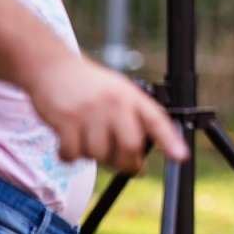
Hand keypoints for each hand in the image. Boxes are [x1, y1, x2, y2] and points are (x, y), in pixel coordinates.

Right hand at [22, 54, 185, 171]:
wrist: (53, 68)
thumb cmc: (89, 86)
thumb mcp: (119, 92)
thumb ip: (133, 118)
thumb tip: (139, 157)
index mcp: (131, 97)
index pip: (156, 120)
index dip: (170, 141)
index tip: (180, 157)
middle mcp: (114, 103)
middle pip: (129, 146)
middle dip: (128, 164)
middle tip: (126, 166)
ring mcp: (89, 111)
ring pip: (99, 154)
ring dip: (94, 157)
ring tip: (88, 141)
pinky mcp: (66, 120)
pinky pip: (73, 154)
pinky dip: (70, 156)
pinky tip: (69, 143)